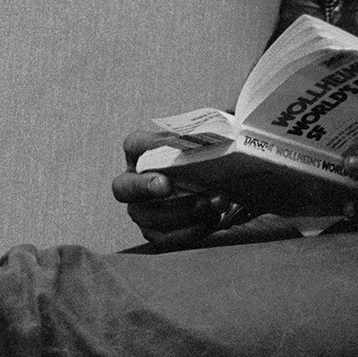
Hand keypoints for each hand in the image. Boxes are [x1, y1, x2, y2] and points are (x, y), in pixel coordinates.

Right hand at [114, 128, 300, 250]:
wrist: (229, 191)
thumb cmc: (215, 161)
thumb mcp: (217, 142)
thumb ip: (218, 130)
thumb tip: (234, 117)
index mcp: (144, 154)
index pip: (133, 144)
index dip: (145, 144)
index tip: (169, 144)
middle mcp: (135, 183)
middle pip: (123, 187)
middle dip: (144, 186)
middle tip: (167, 185)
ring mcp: (143, 212)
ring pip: (147, 217)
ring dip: (180, 211)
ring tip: (212, 202)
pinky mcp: (157, 234)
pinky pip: (164, 239)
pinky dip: (189, 231)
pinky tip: (211, 220)